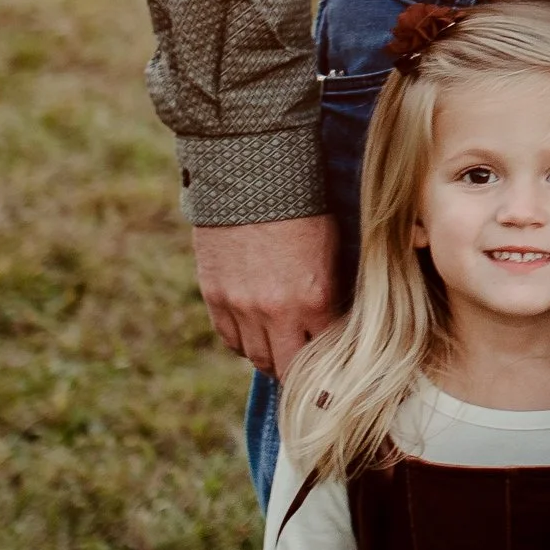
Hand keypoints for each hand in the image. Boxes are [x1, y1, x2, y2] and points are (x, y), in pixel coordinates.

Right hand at [194, 214, 338, 377]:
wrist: (250, 176)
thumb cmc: (301, 208)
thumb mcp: (329, 250)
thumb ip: (328, 292)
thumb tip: (332, 324)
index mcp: (314, 298)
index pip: (326, 354)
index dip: (331, 363)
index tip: (335, 366)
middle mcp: (276, 311)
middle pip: (288, 369)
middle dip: (300, 373)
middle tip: (308, 373)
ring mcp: (241, 306)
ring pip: (257, 357)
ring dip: (271, 358)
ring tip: (282, 351)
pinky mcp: (214, 296)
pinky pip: (229, 339)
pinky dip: (243, 342)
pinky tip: (255, 335)